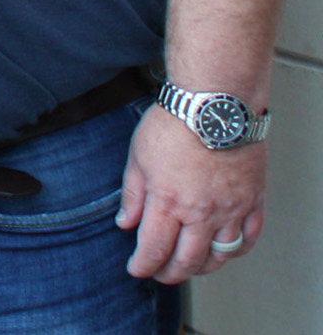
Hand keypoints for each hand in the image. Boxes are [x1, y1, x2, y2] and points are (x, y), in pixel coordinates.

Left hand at [120, 105, 265, 282]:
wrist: (215, 104)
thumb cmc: (175, 123)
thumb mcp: (138, 156)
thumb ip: (132, 194)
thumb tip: (125, 221)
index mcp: (167, 201)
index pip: (153, 248)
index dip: (143, 265)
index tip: (136, 269)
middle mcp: (201, 212)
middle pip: (186, 259)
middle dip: (170, 273)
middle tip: (160, 274)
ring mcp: (230, 209)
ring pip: (219, 256)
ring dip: (202, 267)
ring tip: (189, 266)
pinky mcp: (252, 201)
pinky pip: (249, 238)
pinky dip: (237, 251)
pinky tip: (225, 251)